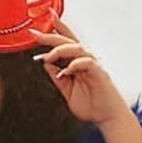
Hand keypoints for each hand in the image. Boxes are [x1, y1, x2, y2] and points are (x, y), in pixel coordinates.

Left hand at [28, 8, 126, 126]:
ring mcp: (92, 65)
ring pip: (76, 48)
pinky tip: (67, 69)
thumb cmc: (91, 104)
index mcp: (77, 62)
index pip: (65, 41)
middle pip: (68, 41)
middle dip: (51, 36)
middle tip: (36, 34)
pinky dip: (75, 64)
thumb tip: (46, 64)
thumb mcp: (67, 90)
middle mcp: (84, 59)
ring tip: (48, 56)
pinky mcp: (98, 72)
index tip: (38, 26)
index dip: (54, 30)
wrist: (106, 116)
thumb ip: (57, 77)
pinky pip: (87, 62)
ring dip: (60, 50)